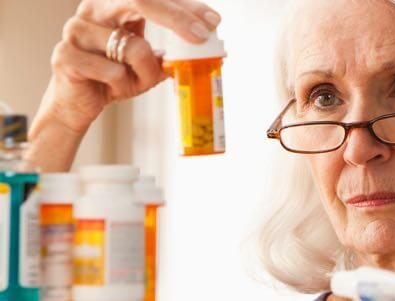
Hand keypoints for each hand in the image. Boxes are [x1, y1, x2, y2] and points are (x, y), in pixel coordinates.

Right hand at [36, 0, 220, 134]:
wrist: (78, 103)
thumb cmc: (115, 76)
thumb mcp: (150, 63)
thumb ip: (174, 52)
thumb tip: (214, 48)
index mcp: (115, 3)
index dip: (186, 6)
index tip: (212, 21)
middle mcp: (93, 9)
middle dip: (175, 17)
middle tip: (201, 36)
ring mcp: (76, 29)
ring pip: (132, 47)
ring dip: (144, 72)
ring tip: (131, 81)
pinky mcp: (65, 55)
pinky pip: (112, 71)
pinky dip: (121, 85)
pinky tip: (110, 87)